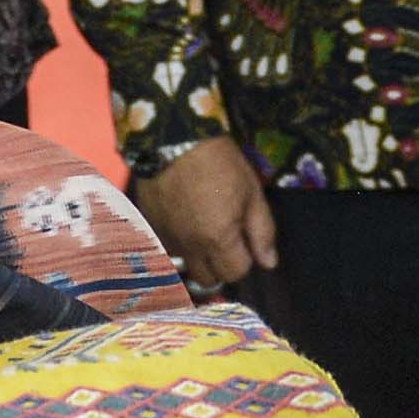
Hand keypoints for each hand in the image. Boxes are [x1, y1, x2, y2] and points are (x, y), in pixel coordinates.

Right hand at [137, 139, 279, 290]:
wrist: (172, 138)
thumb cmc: (220, 162)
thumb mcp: (251, 192)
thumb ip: (262, 231)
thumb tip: (269, 263)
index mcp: (218, 240)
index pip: (236, 273)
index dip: (244, 258)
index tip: (244, 238)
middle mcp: (189, 246)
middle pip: (207, 280)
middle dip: (220, 266)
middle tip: (224, 240)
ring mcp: (165, 238)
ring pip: (184, 266)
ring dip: (197, 256)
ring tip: (202, 230)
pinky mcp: (149, 225)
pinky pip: (166, 248)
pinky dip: (178, 242)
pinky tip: (182, 220)